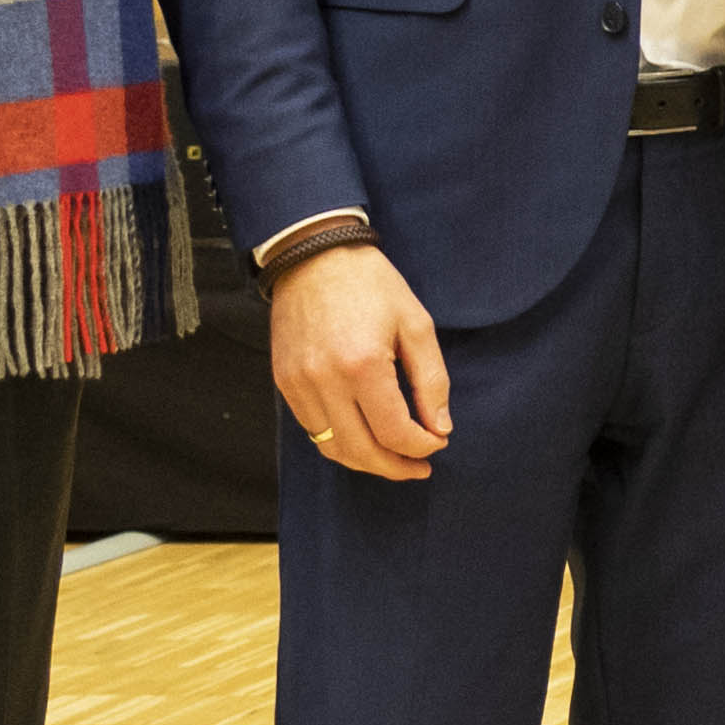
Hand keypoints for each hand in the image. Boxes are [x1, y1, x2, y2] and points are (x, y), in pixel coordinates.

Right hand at [271, 243, 452, 481]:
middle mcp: (324, 381)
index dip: (422, 447)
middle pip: (361, 451)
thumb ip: (432, 381)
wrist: (314, 257)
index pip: (394, 432)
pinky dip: (340, 441)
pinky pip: (313, 429)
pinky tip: (364, 436)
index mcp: (362, 365)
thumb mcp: (416, 324)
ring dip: (366, 461)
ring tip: (394, 459)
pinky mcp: (284, 382)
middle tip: (420, 468)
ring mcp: (298, 384)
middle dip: (395, 467)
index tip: (438, 442)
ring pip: (332, 447)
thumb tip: (440, 428)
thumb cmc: (372, 285)